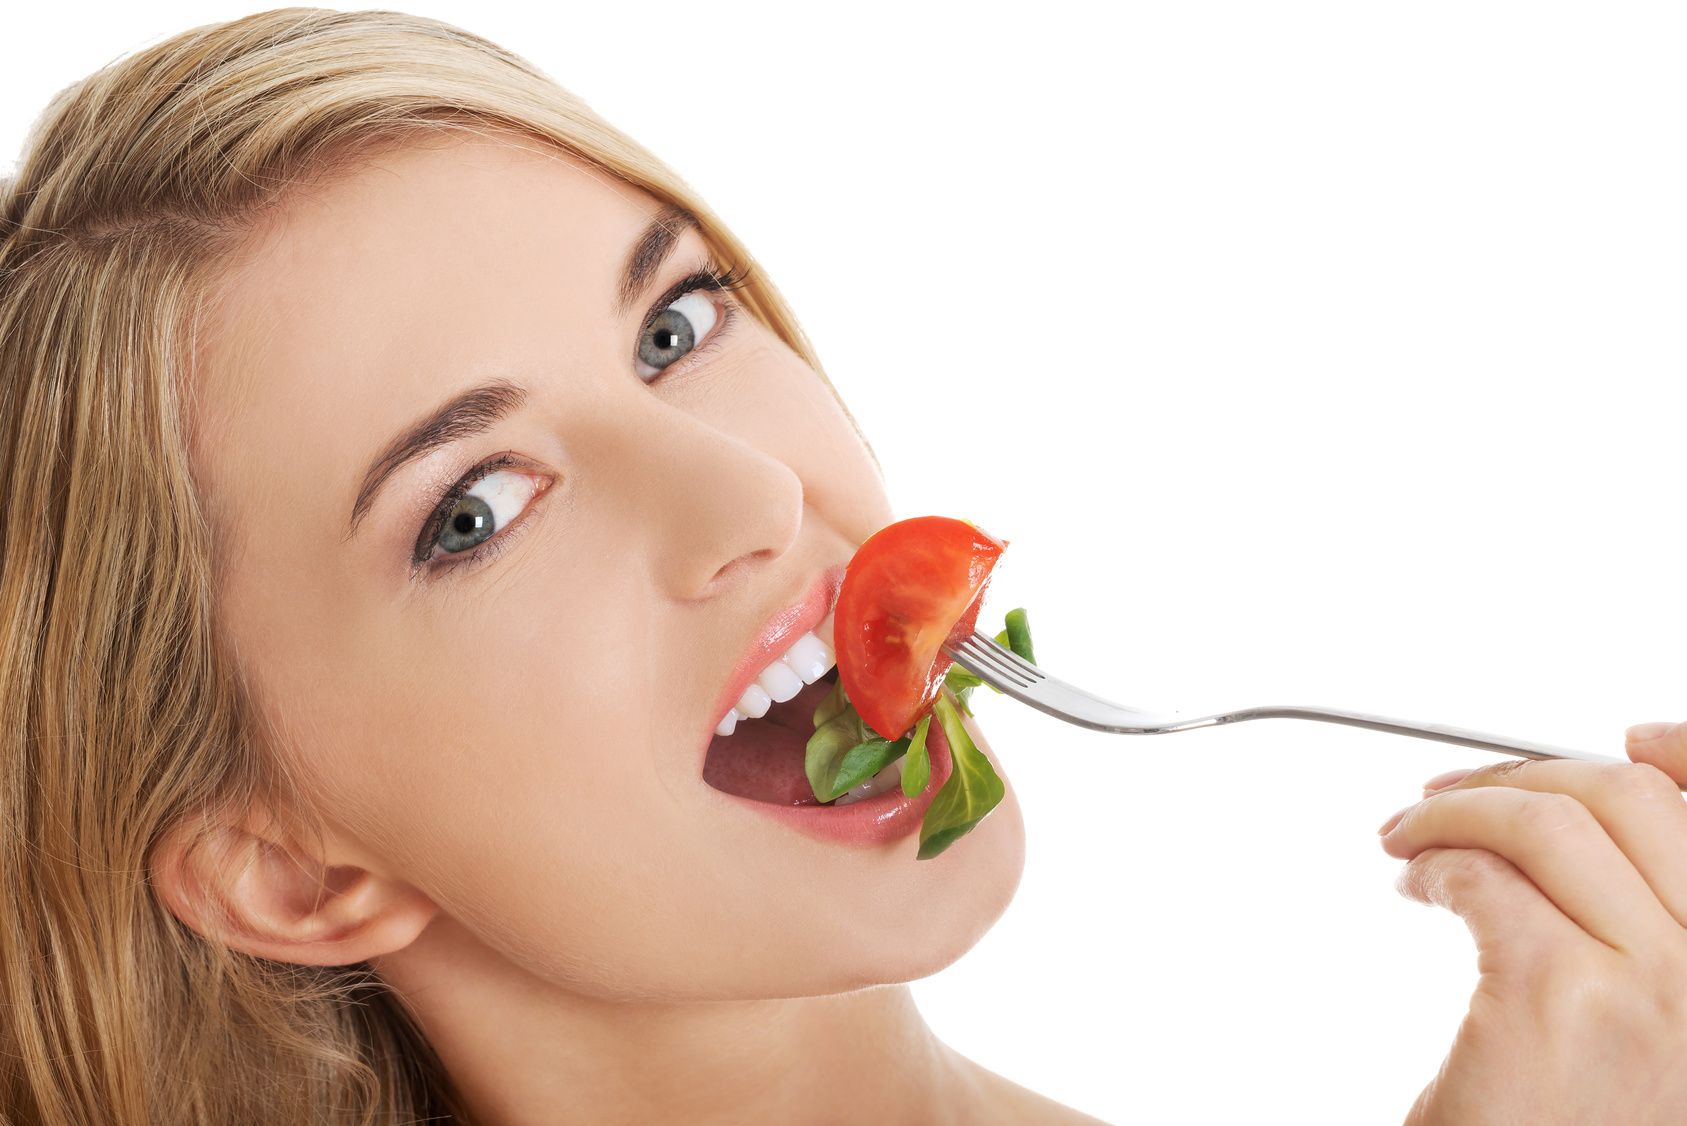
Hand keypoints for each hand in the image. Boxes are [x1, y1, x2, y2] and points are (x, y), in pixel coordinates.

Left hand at [1379, 722, 1686, 1124]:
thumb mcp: (1656, 1029)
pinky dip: (1433, 862)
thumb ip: (1653, 932)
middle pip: (1632, 801)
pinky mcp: (1558, 1005)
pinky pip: (1483, 878)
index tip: (1620, 736)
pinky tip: (1414, 886)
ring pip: (1551, 821)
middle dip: (1530, 775)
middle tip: (1454, 796)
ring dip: (1462, 808)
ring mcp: (1655, 992)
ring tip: (1412, 839)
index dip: (1681, 753)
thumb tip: (1615, 799)